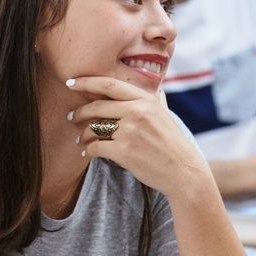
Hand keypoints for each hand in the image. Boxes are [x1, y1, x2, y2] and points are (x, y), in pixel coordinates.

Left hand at [68, 77, 211, 197]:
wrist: (184, 172)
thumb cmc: (173, 146)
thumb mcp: (165, 116)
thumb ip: (153, 102)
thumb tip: (154, 87)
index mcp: (146, 100)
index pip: (110, 85)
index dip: (86, 82)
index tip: (71, 83)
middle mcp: (138, 112)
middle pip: (97, 107)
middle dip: (79, 112)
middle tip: (71, 116)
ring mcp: (130, 131)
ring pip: (94, 128)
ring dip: (83, 135)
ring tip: (80, 140)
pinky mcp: (124, 151)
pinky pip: (96, 147)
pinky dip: (89, 151)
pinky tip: (88, 153)